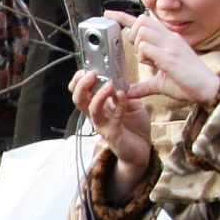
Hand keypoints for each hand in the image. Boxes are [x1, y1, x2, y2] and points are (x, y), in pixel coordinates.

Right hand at [70, 65, 151, 202]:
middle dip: (81, 85)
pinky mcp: (113, 134)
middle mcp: (96, 116)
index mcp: (98, 107)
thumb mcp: (131, 104)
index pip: (80, 92)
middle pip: (78, 99)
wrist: (141, 150)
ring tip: (109, 84)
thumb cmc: (134, 128)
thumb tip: (120, 82)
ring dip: (99, 95)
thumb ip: (124, 94)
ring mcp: (102, 125)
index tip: (86, 69)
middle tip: (91, 73)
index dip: (78, 80)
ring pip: (91, 109)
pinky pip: (113, 117)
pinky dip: (118, 104)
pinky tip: (123, 95)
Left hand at [109, 10, 219, 105]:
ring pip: (142, 32)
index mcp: (169, 40)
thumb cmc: (188, 84)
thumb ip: (144, 86)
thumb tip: (128, 92)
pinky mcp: (170, 56)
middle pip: (141, 21)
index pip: (144, 21)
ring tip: (150, 62)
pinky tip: (155, 65)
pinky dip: (144, 57)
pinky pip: (146, 48)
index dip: (123, 16)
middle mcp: (170, 38)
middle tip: (139, 53)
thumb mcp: (161, 83)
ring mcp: (171, 45)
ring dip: (139, 48)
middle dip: (132, 36)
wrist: (209, 90)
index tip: (109, 14)